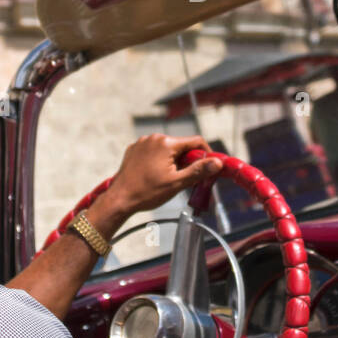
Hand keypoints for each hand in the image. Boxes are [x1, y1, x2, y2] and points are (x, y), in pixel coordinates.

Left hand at [102, 135, 222, 217]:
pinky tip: (156, 175)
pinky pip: (153, 151)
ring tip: (170, 178)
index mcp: (166, 143)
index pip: (196, 141)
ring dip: (174, 160)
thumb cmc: (147, 192)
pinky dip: (159, 160)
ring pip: (167, 148)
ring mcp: (142, 142)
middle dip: (188, 159)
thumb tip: (217, 162)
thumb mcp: (177, 183)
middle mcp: (154, 138)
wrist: (120, 199)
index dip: (206, 153)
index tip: (209, 166)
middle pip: (181, 145)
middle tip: (188, 177)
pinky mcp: (134, 149)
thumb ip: (198, 171)